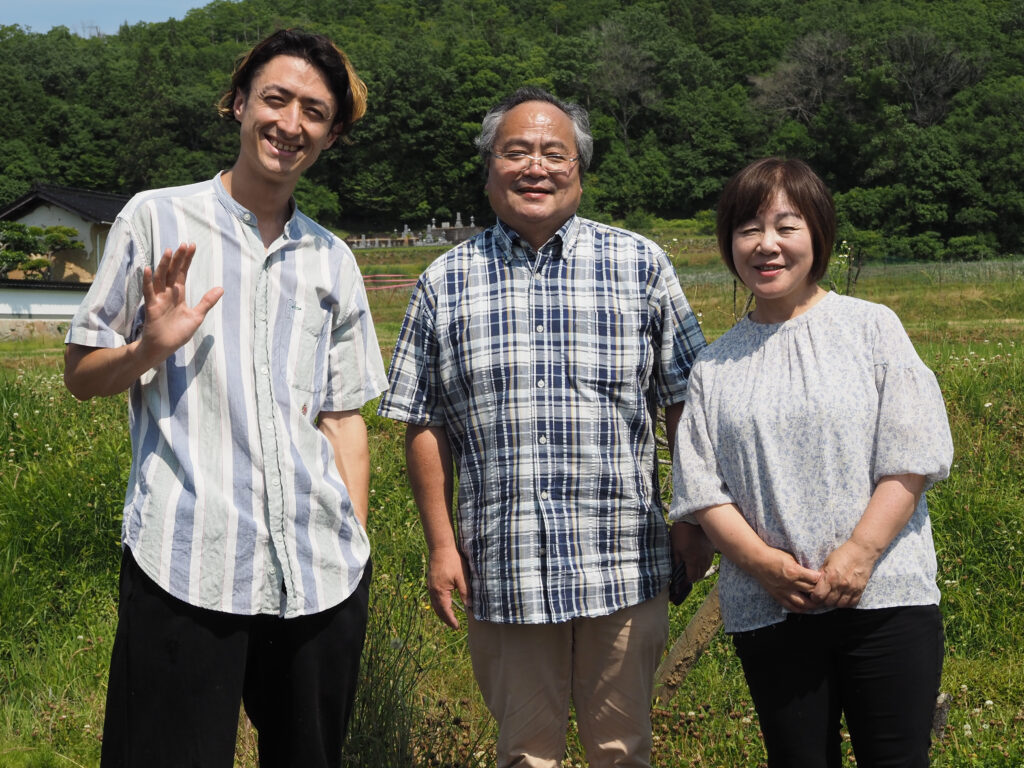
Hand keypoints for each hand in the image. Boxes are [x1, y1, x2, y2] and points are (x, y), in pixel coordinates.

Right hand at [137, 243, 223, 364]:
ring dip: (164, 264)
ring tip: (169, 251)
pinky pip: (149, 291)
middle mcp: (167, 293)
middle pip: (172, 272)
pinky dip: (148, 280)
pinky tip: (148, 268)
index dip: (187, 260)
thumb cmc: (178, 333)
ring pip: (160, 277)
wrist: (164, 348)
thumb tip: (221, 288)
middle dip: (178, 258)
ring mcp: (158, 299)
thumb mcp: (196, 316)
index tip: (192, 247)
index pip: (182, 273)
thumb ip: (207, 302)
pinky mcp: (151, 306)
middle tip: (184, 244)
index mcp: (178, 294)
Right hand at [426, 545, 470, 628]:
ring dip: (441, 613)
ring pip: (435, 604)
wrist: (441, 547)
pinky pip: (434, 598)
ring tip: (449, 618)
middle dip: (445, 619)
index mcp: (440, 592)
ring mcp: (430, 586)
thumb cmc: (453, 560)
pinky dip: (438, 605)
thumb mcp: (462, 577)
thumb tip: (470, 606)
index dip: (451, 620)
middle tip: (453, 626)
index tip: (457, 627)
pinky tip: (444, 604)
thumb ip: (465, 592)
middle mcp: (433, 591)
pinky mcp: (431, 581)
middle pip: (438, 610)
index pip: (445, 611)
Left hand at [669, 521, 714, 581]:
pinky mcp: (711, 550)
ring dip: (697, 573)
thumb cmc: (681, 532)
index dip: (684, 584)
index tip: (678, 587)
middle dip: (690, 579)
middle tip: (682, 579)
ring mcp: (708, 555)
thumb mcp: (674, 547)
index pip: (690, 579)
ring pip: (704, 570)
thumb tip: (674, 573)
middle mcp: (702, 560)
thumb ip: (676, 562)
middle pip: (698, 576)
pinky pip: (708, 563)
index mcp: (692, 561)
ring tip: (689, 571)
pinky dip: (702, 566)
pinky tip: (697, 563)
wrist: (694, 519)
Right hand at [752, 547, 821, 612]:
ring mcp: (783, 591)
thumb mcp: (791, 557)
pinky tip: (806, 608)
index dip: (823, 581)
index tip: (828, 581)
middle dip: (821, 593)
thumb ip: (801, 567)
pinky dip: (800, 609)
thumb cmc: (774, 556)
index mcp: (794, 571)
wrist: (757, 561)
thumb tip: (813, 573)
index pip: (815, 579)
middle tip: (827, 593)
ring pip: (803, 603)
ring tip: (819, 603)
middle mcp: (790, 583)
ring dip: (813, 604)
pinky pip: (791, 607)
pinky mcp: (778, 596)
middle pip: (811, 592)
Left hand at [810, 539, 875, 607]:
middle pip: (828, 602)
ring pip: (839, 605)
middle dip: (823, 600)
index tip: (814, 595)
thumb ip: (821, 574)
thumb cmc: (842, 554)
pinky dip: (846, 603)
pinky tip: (842, 597)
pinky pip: (851, 604)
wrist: (861, 552)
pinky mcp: (860, 590)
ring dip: (834, 602)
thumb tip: (814, 584)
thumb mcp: (827, 562)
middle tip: (823, 596)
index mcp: (830, 577)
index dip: (814, 597)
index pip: (819, 596)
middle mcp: (840, 585)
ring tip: (833, 597)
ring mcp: (851, 589)